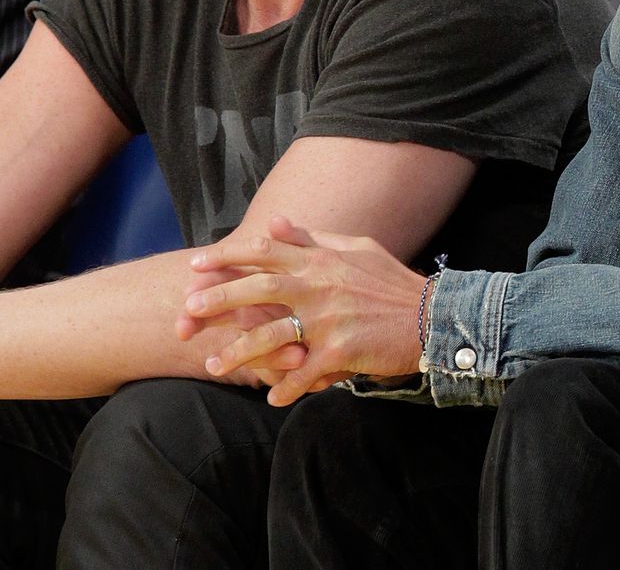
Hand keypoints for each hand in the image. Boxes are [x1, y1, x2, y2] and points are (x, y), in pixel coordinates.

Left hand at [181, 214, 426, 405]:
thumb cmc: (392, 282)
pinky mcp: (341, 352)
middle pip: (258, 289)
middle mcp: (320, 286)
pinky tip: (272, 399)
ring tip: (214, 367)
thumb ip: (312, 237)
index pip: (265, 251)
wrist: (432, 316)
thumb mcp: (356, 248)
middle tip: (187, 310)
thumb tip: (274, 222)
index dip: (228, 256)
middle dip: (218, 299)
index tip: (198, 264)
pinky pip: (303, 375)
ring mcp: (329, 321)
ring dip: (239, 354)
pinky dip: (286, 389)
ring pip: (272, 338)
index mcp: (321, 259)